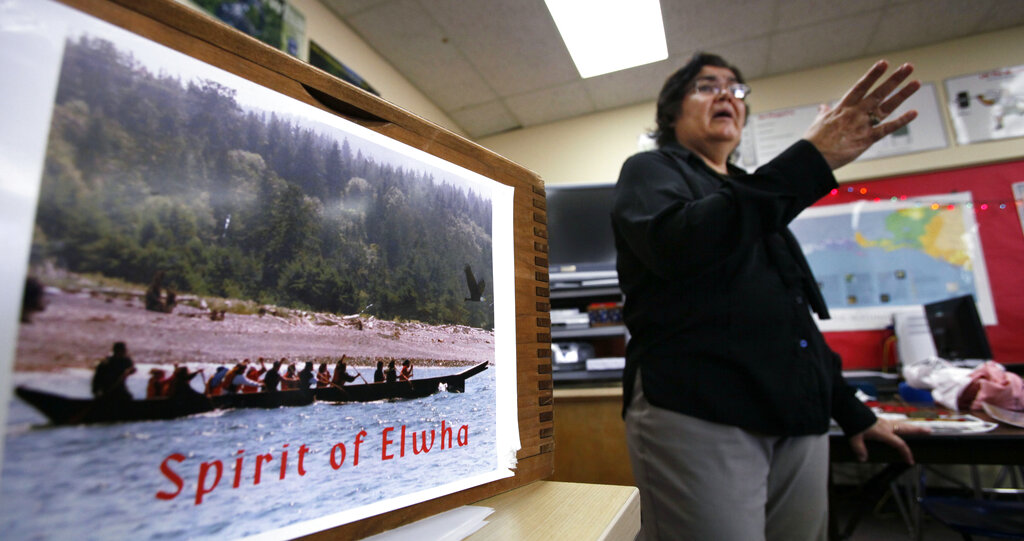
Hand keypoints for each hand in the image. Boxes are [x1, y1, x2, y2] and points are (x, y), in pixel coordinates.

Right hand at [804, 60, 920, 169]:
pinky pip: (887, 129)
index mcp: (843, 107)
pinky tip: (914, 113)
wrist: (813, 158)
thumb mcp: (819, 122)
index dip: (873, 74)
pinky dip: (901, 121)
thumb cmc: (814, 141)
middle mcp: (855, 113)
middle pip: (879, 92)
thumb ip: (824, 112)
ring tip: (915, 83)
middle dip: (894, 79)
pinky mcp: (866, 139)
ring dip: (902, 94)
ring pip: (886, 107)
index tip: (884, 63)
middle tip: (908, 67)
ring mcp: (862, 125)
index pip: (861, 86)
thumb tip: (823, 106)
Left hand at [848, 417, 930, 463]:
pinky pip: (895, 423)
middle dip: (918, 430)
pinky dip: (902, 425)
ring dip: (912, 426)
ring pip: (902, 424)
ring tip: (922, 428)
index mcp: (883, 432)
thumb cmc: (854, 423)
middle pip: (906, 428)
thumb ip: (859, 449)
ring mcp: (884, 422)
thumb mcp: (855, 438)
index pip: (899, 444)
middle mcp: (886, 426)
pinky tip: (902, 427)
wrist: (850, 410)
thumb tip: (863, 459)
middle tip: (929, 431)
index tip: (910, 461)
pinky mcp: (880, 420)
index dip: (906, 453)